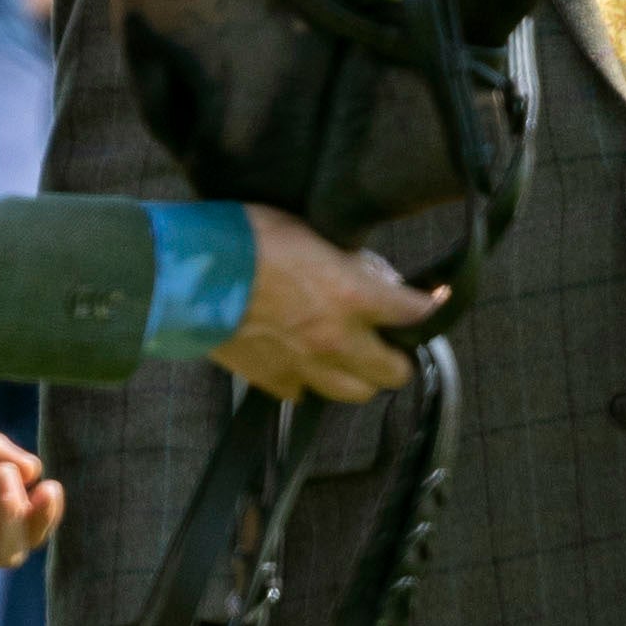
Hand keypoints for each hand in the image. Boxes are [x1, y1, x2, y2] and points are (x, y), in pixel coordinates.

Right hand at [209, 206, 439, 404]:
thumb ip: (348, 262)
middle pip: (395, 372)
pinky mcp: (273, 380)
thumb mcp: (310, 232)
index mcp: (354, 297)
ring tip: (349, 354)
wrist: (190, 273)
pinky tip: (302, 360)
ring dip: (359, 375)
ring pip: (355, 392)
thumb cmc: (246, 238)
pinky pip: (305, 393)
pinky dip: (309, 381)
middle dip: (398, 355)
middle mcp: (338, 340)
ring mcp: (305, 367)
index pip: (415, 312)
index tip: (435, 301)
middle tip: (389, 338)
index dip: (431, 306)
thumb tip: (370, 275)